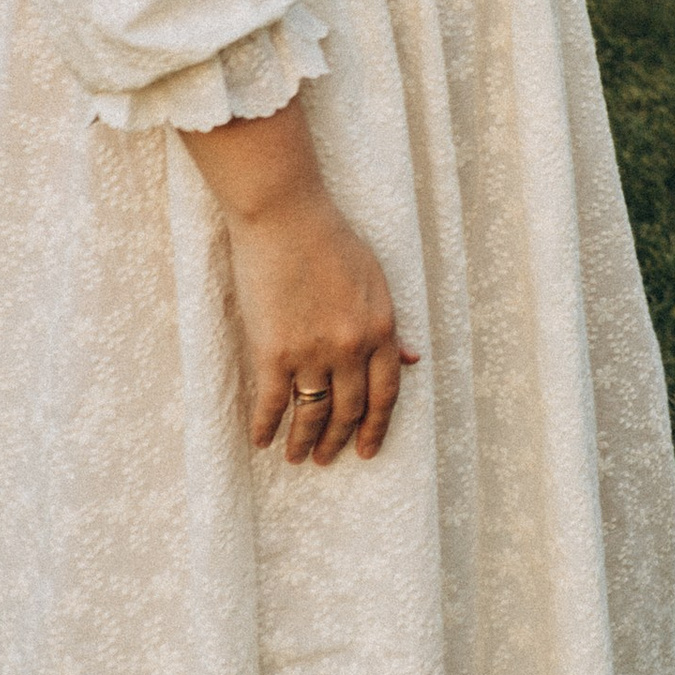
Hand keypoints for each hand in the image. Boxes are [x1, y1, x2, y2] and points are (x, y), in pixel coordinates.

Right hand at [180, 96, 416, 466]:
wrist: (286, 216)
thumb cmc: (331, 240)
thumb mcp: (375, 280)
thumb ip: (390, 325)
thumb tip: (413, 360)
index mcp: (382, 328)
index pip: (386, 394)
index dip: (376, 426)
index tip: (367, 449)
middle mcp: (351, 347)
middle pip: (350, 409)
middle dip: (338, 440)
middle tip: (326, 458)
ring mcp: (312, 351)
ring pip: (313, 412)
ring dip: (304, 440)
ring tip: (297, 457)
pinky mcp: (273, 350)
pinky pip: (272, 402)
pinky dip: (267, 427)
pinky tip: (261, 441)